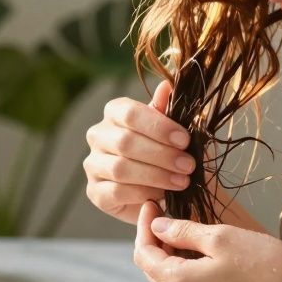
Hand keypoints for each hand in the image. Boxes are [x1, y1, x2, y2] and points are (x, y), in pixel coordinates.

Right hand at [84, 79, 195, 224]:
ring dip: (156, 176)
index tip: (185, 140)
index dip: (158, 126)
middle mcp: (98, 135)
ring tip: (181, 182)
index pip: (130, 113)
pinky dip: (143, 193)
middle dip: (162, 154)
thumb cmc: (167, 154)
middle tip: (188, 165)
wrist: (163, 191)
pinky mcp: (95, 192)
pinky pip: (116, 192)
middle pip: (125, 142)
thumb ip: (168, 111)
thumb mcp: (173, 131)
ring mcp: (93, 164)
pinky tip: (162, 196)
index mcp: (114, 112)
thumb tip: (166, 85)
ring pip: (120, 168)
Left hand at [133, 200, 281, 281]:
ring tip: (188, 231)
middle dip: (156, 241)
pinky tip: (206, 256)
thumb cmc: (267, 268)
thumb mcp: (221, 238)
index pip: (144, 254)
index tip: (152, 203)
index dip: (144, 226)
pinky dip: (190, 272)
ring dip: (174, 257)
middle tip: (166, 213)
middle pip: (154, 270)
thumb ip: (183, 232)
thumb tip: (158, 227)